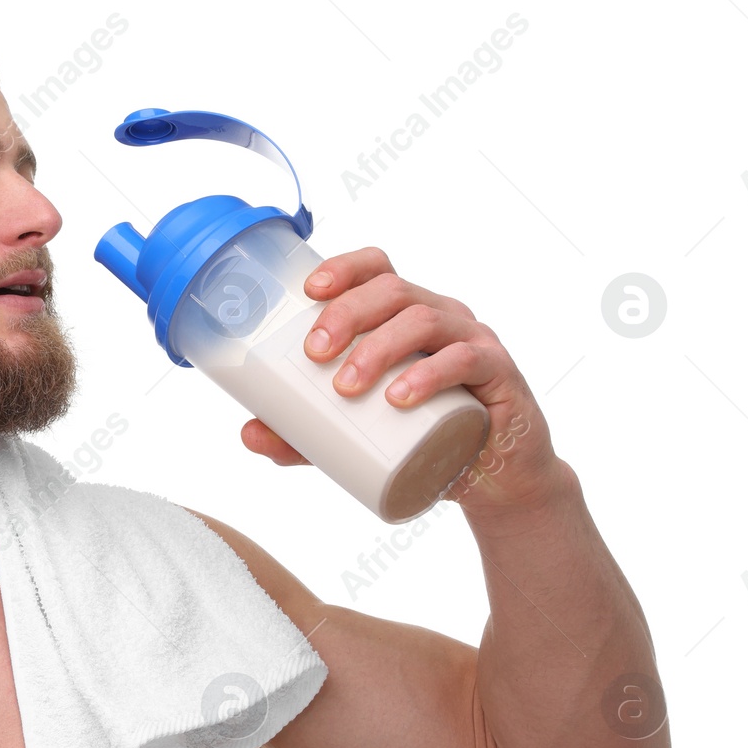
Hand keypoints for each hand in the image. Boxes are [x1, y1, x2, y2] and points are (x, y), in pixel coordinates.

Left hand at [240, 246, 568, 514]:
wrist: (493, 479)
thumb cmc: (424, 439)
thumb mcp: (357, 438)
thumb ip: (305, 436)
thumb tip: (248, 432)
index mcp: (405, 316)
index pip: (377, 271)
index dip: (344, 268)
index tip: (308, 291)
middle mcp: (440, 317)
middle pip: (393, 290)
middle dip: (348, 313)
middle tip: (314, 353)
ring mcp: (473, 341)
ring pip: (425, 319)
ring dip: (379, 347)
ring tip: (347, 386)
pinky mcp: (499, 376)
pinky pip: (467, 360)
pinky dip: (430, 375)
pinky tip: (401, 396)